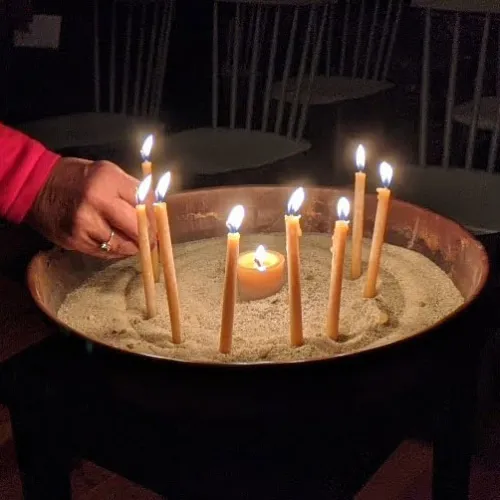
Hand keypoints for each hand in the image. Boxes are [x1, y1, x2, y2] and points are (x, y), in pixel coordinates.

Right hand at [27, 158, 155, 258]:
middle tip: (153, 239)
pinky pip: (106, 253)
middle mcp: (97, 201)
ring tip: (136, 243)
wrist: (35, 185)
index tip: (159, 223)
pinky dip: (117, 251)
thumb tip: (156, 209)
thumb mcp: (107, 172)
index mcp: (108, 180)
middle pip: (138, 228)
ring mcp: (85, 223)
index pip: (144, 203)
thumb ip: (132, 189)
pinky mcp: (76, 241)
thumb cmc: (77, 178)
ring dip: (134, 246)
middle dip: (149, 236)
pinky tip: (117, 244)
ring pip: (124, 245)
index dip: (155, 216)